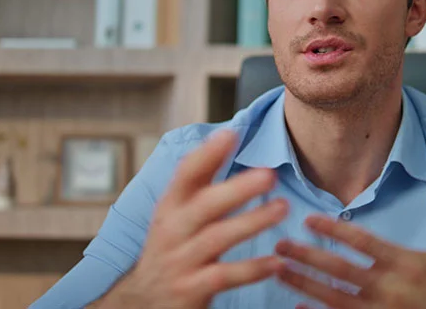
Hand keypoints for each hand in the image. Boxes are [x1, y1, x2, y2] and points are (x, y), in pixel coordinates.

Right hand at [98, 130, 288, 308]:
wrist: (143, 300)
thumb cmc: (172, 247)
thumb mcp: (177, 212)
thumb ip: (202, 178)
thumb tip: (228, 133)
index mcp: (171, 206)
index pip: (186, 174)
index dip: (207, 154)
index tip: (231, 134)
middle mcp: (172, 230)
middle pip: (205, 205)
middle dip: (237, 189)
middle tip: (270, 175)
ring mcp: (181, 261)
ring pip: (217, 238)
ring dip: (251, 222)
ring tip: (283, 208)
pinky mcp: (191, 290)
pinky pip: (224, 277)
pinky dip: (251, 269)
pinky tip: (277, 262)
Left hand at [275, 173, 425, 308]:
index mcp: (406, 264)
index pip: (362, 243)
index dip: (334, 230)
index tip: (309, 219)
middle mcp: (389, 289)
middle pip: (339, 271)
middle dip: (307, 257)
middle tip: (280, 245)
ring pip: (333, 298)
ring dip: (303, 284)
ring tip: (278, 271)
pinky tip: (298, 307)